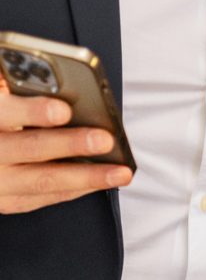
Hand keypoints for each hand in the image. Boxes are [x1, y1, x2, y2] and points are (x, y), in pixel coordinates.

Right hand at [0, 75, 132, 213]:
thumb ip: (25, 84)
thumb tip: (64, 79)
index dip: (34, 112)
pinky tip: (102, 180)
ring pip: (42, 180)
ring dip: (86, 177)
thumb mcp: (6, 90)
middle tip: (105, 140)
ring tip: (119, 172)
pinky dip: (77, 189)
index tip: (64, 111)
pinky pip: (44, 197)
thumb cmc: (5, 109)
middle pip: (31, 148)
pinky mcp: (6, 200)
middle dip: (72, 145)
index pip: (6, 112)